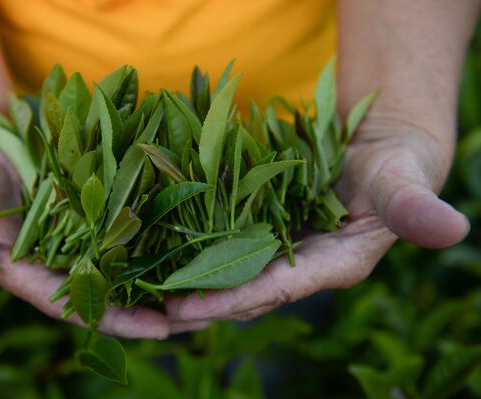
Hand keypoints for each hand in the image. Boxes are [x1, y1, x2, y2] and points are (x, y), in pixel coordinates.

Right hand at [0, 135, 205, 337]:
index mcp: (37, 275)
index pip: (83, 306)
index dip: (121, 318)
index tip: (163, 328)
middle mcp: (70, 258)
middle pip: (122, 287)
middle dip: (162, 301)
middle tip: (210, 311)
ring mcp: (90, 229)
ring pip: (138, 254)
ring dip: (175, 266)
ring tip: (219, 276)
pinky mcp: (104, 199)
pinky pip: (139, 213)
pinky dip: (167, 220)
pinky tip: (202, 223)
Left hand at [166, 115, 469, 321]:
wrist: (377, 152)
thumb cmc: (396, 168)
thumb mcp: (405, 184)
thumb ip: (417, 208)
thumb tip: (454, 230)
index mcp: (333, 265)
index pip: (277, 289)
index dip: (233, 298)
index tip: (186, 308)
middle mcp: (300, 266)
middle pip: (242, 291)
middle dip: (196, 301)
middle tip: (143, 309)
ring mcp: (278, 250)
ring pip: (227, 274)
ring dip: (185, 282)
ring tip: (136, 290)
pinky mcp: (262, 231)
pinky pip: (223, 245)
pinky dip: (191, 250)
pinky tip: (156, 249)